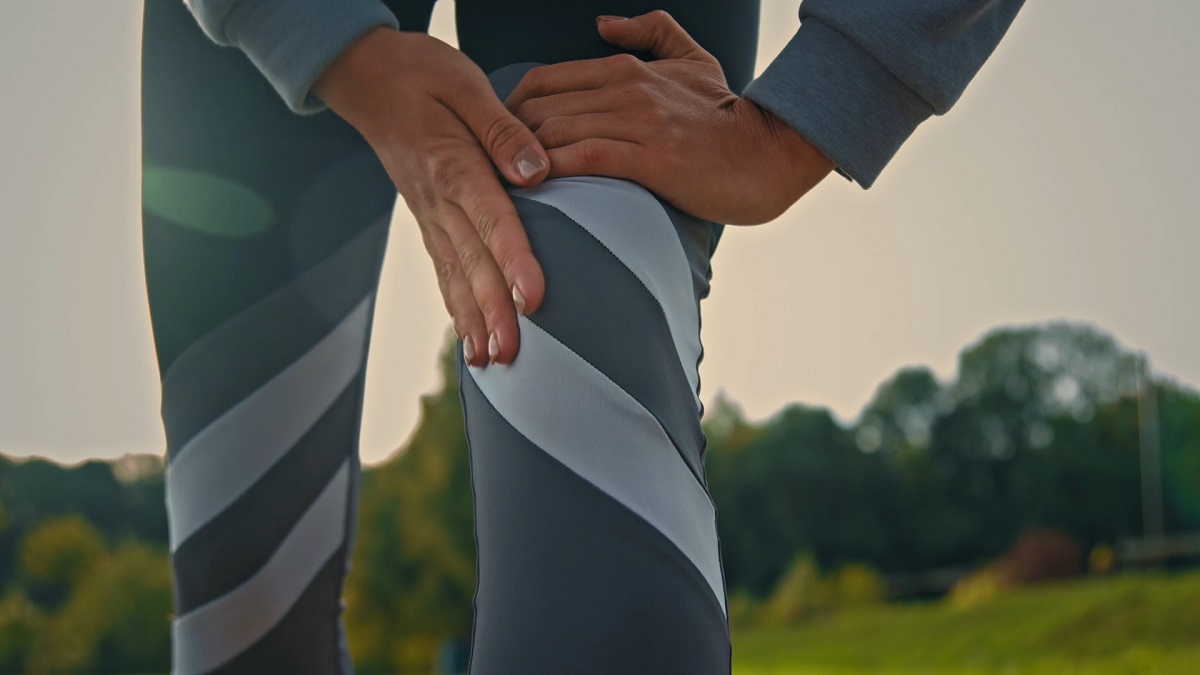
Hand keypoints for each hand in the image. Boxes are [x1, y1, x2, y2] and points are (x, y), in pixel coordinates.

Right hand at [314, 27, 548, 366]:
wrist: (365, 76)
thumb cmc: (421, 73)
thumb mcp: (466, 84)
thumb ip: (504, 130)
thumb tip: (537, 171)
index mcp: (454, 165)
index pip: (492, 220)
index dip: (514, 261)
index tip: (533, 299)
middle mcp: (438, 200)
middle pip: (473, 263)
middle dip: (494, 312)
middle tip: (514, 353)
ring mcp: (428, 214)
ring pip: (454, 276)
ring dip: (473, 322)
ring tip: (492, 363)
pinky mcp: (426, 219)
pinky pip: (441, 270)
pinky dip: (455, 307)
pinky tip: (468, 338)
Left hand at [505, 11, 834, 225]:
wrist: (769, 153)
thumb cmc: (728, 115)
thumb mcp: (693, 57)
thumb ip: (650, 30)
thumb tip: (604, 23)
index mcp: (626, 68)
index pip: (544, 81)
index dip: (510, 110)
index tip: (499, 140)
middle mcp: (626, 90)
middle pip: (539, 108)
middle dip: (507, 139)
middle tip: (490, 168)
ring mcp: (637, 123)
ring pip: (555, 132)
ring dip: (521, 159)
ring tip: (501, 185)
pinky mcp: (650, 159)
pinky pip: (583, 158)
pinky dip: (551, 171)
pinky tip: (534, 187)